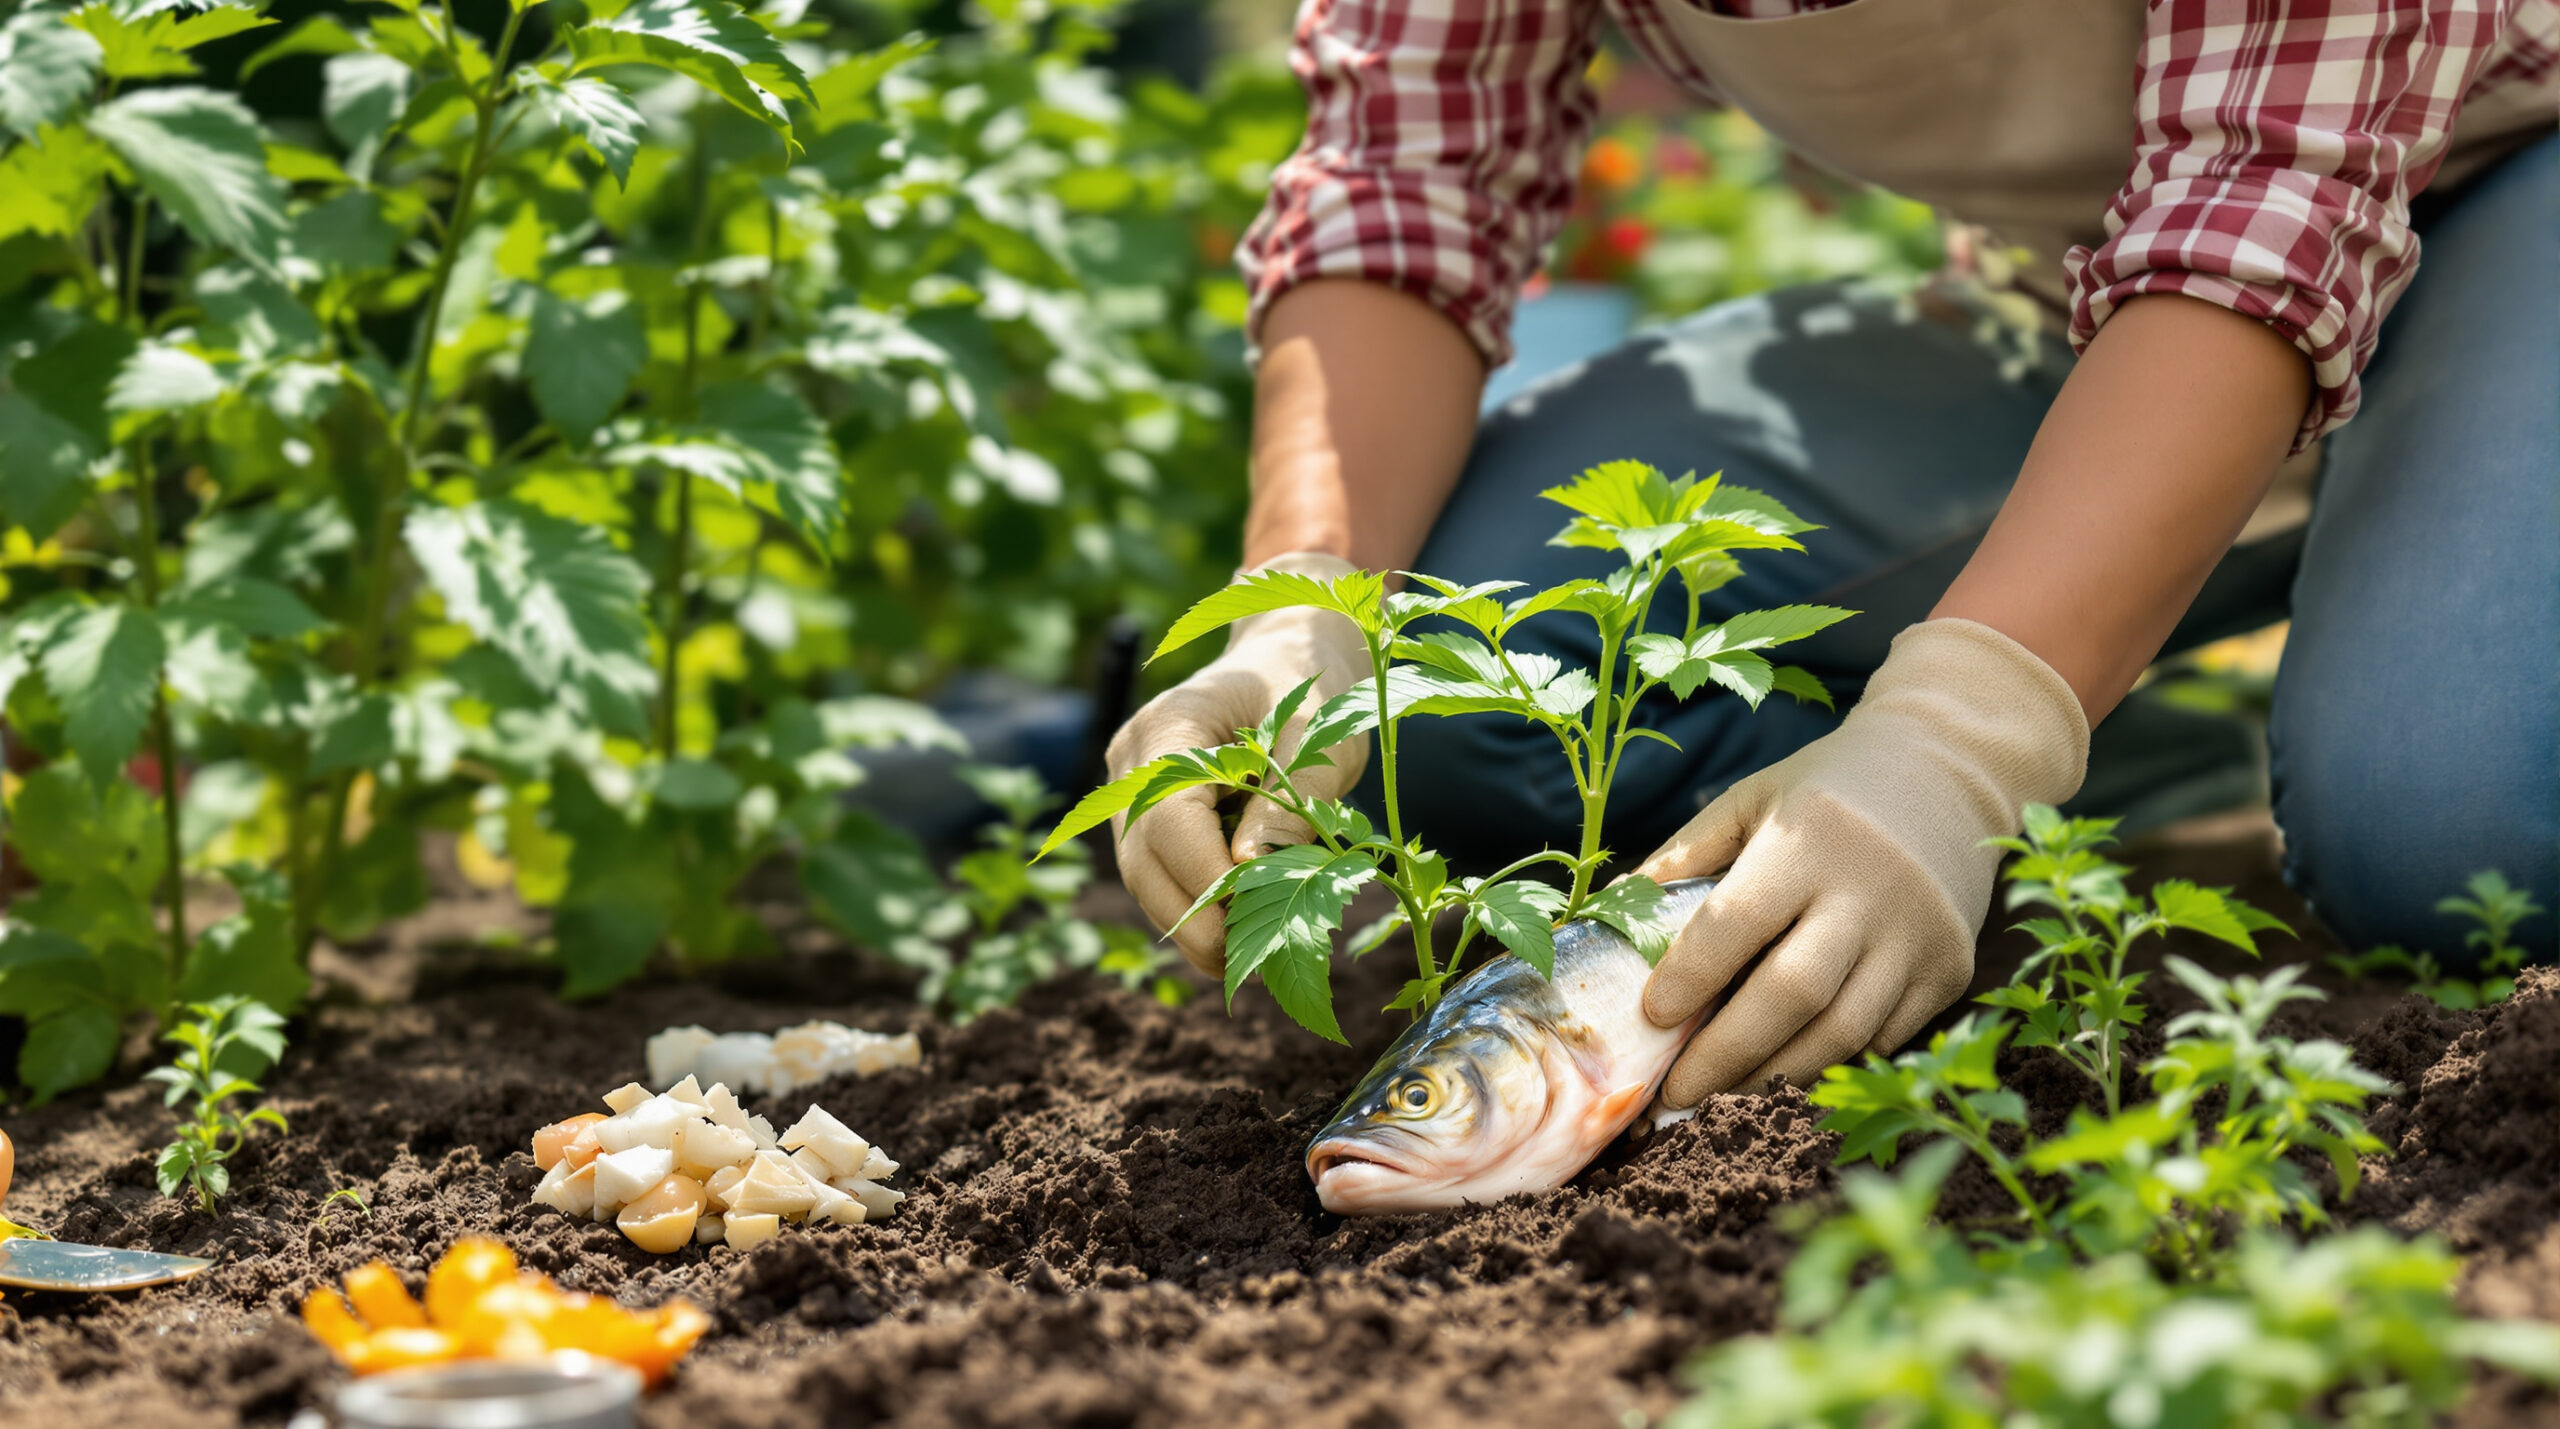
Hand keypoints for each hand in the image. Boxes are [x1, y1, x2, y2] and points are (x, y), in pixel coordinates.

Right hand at [1106, 552, 1372, 974]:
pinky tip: (1242, 929)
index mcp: (1169, 727)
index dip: (1204, 883)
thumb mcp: (1320, 737)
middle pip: (1142, 861)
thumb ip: (1289, 802)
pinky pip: (1160, 868)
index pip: (1169, 823)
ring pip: (1144, 875)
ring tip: (1251, 960)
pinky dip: (1195, 903)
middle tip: (1250, 969)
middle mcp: (1133, 759)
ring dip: (1192, 922)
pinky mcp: (1147, 809)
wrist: (1293, 646)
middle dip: (1193, 921)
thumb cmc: (1313, 684)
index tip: (1251, 931)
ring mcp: (1131, 785)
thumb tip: (1250, 875)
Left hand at [1636, 619, 2089, 1106]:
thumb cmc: (1828, 790)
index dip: (1691, 978)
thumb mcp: (1752, 799)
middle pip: (1792, 993)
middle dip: (1725, 1055)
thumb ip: (1686, 854)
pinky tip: (1783, 1073)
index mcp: (1809, 840)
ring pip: (1842, 1031)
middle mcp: (1871, 890)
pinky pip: (1883, 1037)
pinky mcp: (1950, 969)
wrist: (1950, 772)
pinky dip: (1829, 1063)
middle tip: (1673, 1097)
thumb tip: (1613, 914)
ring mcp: (1918, 935)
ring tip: (1722, 1099)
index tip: (1650, 1018)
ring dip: (1775, 1075)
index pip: (1738, 923)